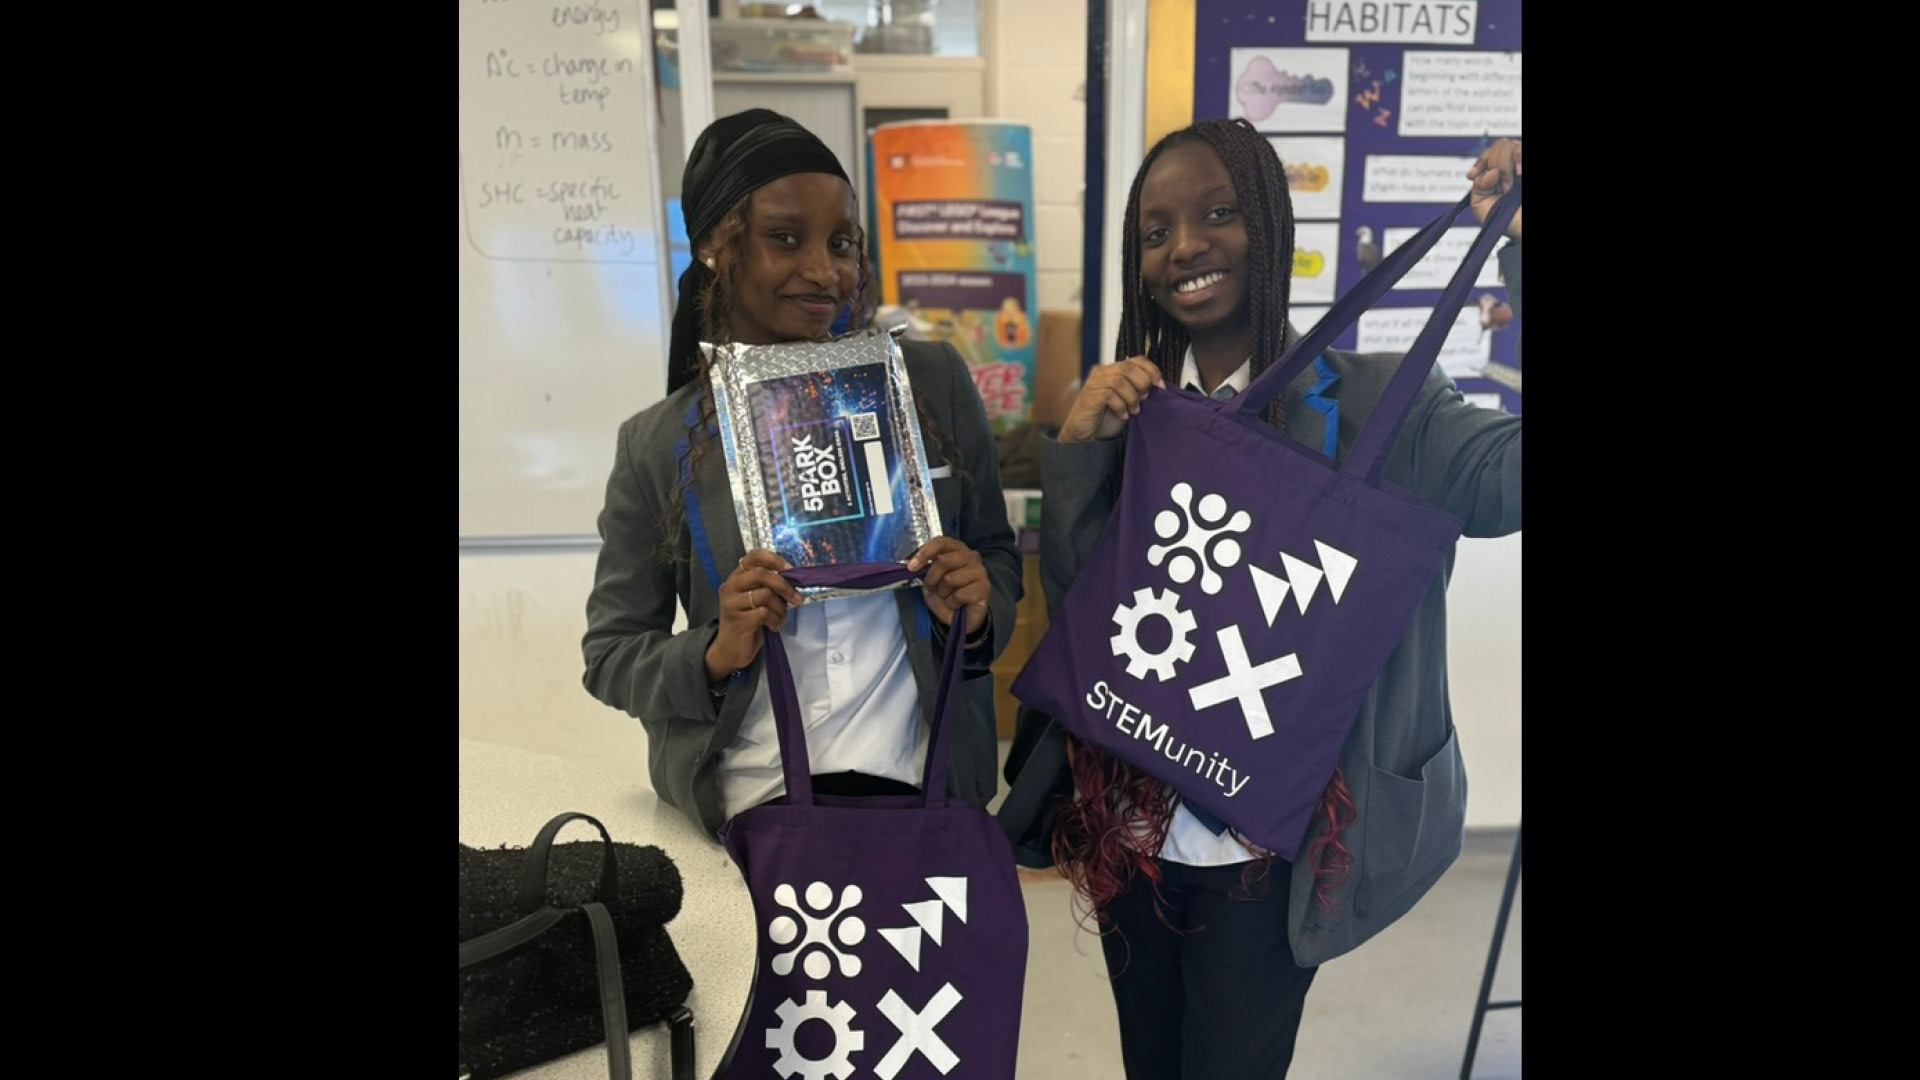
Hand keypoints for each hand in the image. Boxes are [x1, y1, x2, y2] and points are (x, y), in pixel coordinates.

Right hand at [705, 550, 804, 680]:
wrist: (730, 650)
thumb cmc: (748, 622)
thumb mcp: (758, 600)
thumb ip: (769, 586)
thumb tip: (794, 578)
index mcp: (737, 578)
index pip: (754, 557)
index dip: (774, 560)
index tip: (790, 570)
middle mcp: (731, 587)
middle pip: (761, 574)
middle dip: (784, 586)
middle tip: (797, 599)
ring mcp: (732, 603)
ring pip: (765, 594)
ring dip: (780, 608)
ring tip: (780, 618)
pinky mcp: (738, 620)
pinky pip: (765, 613)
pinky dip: (775, 620)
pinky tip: (774, 626)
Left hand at [907, 537, 988, 635]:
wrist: (963, 617)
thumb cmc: (947, 594)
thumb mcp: (931, 581)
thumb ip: (925, 569)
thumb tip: (913, 565)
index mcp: (958, 549)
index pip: (941, 542)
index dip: (924, 552)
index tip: (911, 567)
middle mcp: (971, 556)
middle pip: (944, 561)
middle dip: (931, 578)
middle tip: (930, 589)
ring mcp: (980, 572)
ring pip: (950, 579)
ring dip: (943, 593)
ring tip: (948, 597)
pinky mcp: (984, 588)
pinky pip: (959, 595)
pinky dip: (952, 603)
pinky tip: (957, 605)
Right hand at [1056, 357, 1166, 443]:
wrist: (1087, 435)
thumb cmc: (1106, 418)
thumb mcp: (1128, 401)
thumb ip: (1138, 390)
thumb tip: (1155, 384)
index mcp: (1113, 370)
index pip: (1136, 360)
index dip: (1151, 370)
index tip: (1160, 386)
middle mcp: (1102, 372)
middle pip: (1128, 368)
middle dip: (1142, 384)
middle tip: (1144, 400)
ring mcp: (1094, 383)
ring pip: (1120, 381)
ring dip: (1132, 397)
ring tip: (1134, 410)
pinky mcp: (1089, 396)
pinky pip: (1109, 395)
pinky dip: (1121, 406)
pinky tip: (1123, 415)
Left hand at [1467, 139, 1521, 241]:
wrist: (1523, 230)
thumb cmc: (1506, 221)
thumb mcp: (1482, 206)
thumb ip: (1479, 186)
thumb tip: (1492, 172)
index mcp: (1499, 174)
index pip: (1489, 154)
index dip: (1480, 162)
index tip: (1472, 176)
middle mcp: (1513, 166)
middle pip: (1498, 147)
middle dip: (1495, 166)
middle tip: (1502, 189)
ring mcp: (1522, 164)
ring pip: (1509, 146)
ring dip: (1506, 167)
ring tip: (1512, 187)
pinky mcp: (1528, 165)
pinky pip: (1521, 149)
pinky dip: (1518, 159)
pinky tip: (1520, 174)